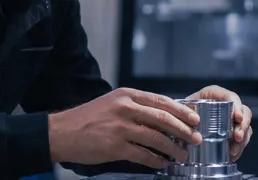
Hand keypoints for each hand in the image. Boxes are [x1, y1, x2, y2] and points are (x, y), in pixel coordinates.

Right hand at [48, 88, 202, 168]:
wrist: (62, 132)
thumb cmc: (86, 118)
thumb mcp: (111, 102)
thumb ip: (134, 106)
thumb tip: (162, 117)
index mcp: (125, 95)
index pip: (161, 100)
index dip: (181, 111)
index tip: (194, 118)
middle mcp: (124, 108)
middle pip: (163, 118)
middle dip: (183, 130)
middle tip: (195, 138)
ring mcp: (120, 128)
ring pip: (157, 138)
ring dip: (173, 148)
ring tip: (183, 155)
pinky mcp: (115, 146)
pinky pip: (144, 155)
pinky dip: (156, 160)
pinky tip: (162, 163)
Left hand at [186, 85, 252, 161]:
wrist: (177, 124)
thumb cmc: (179, 113)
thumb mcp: (181, 109)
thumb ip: (186, 112)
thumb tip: (194, 120)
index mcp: (213, 95)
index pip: (230, 96)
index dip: (236, 106)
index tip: (237, 118)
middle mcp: (226, 105)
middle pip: (243, 112)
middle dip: (243, 125)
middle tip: (237, 137)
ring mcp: (231, 119)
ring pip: (245, 127)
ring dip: (242, 140)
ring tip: (232, 151)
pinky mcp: (232, 132)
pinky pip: (242, 138)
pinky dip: (239, 147)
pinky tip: (231, 155)